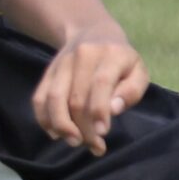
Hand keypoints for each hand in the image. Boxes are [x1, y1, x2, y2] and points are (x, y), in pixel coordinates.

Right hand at [33, 28, 148, 155]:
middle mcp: (83, 56)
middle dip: (84, 127)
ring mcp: (61, 63)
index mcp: (111, 55)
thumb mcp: (138, 71)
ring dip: (62, 126)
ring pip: (53, 98)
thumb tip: (114, 109)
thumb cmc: (122, 61)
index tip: (102, 134)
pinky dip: (44, 119)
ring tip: (74, 142)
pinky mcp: (48, 72)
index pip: (101, 84)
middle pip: (76, 97)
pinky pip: (39, 98)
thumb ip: (131, 90)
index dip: (99, 111)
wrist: (93, 33)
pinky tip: (56, 133)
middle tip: (95, 146)